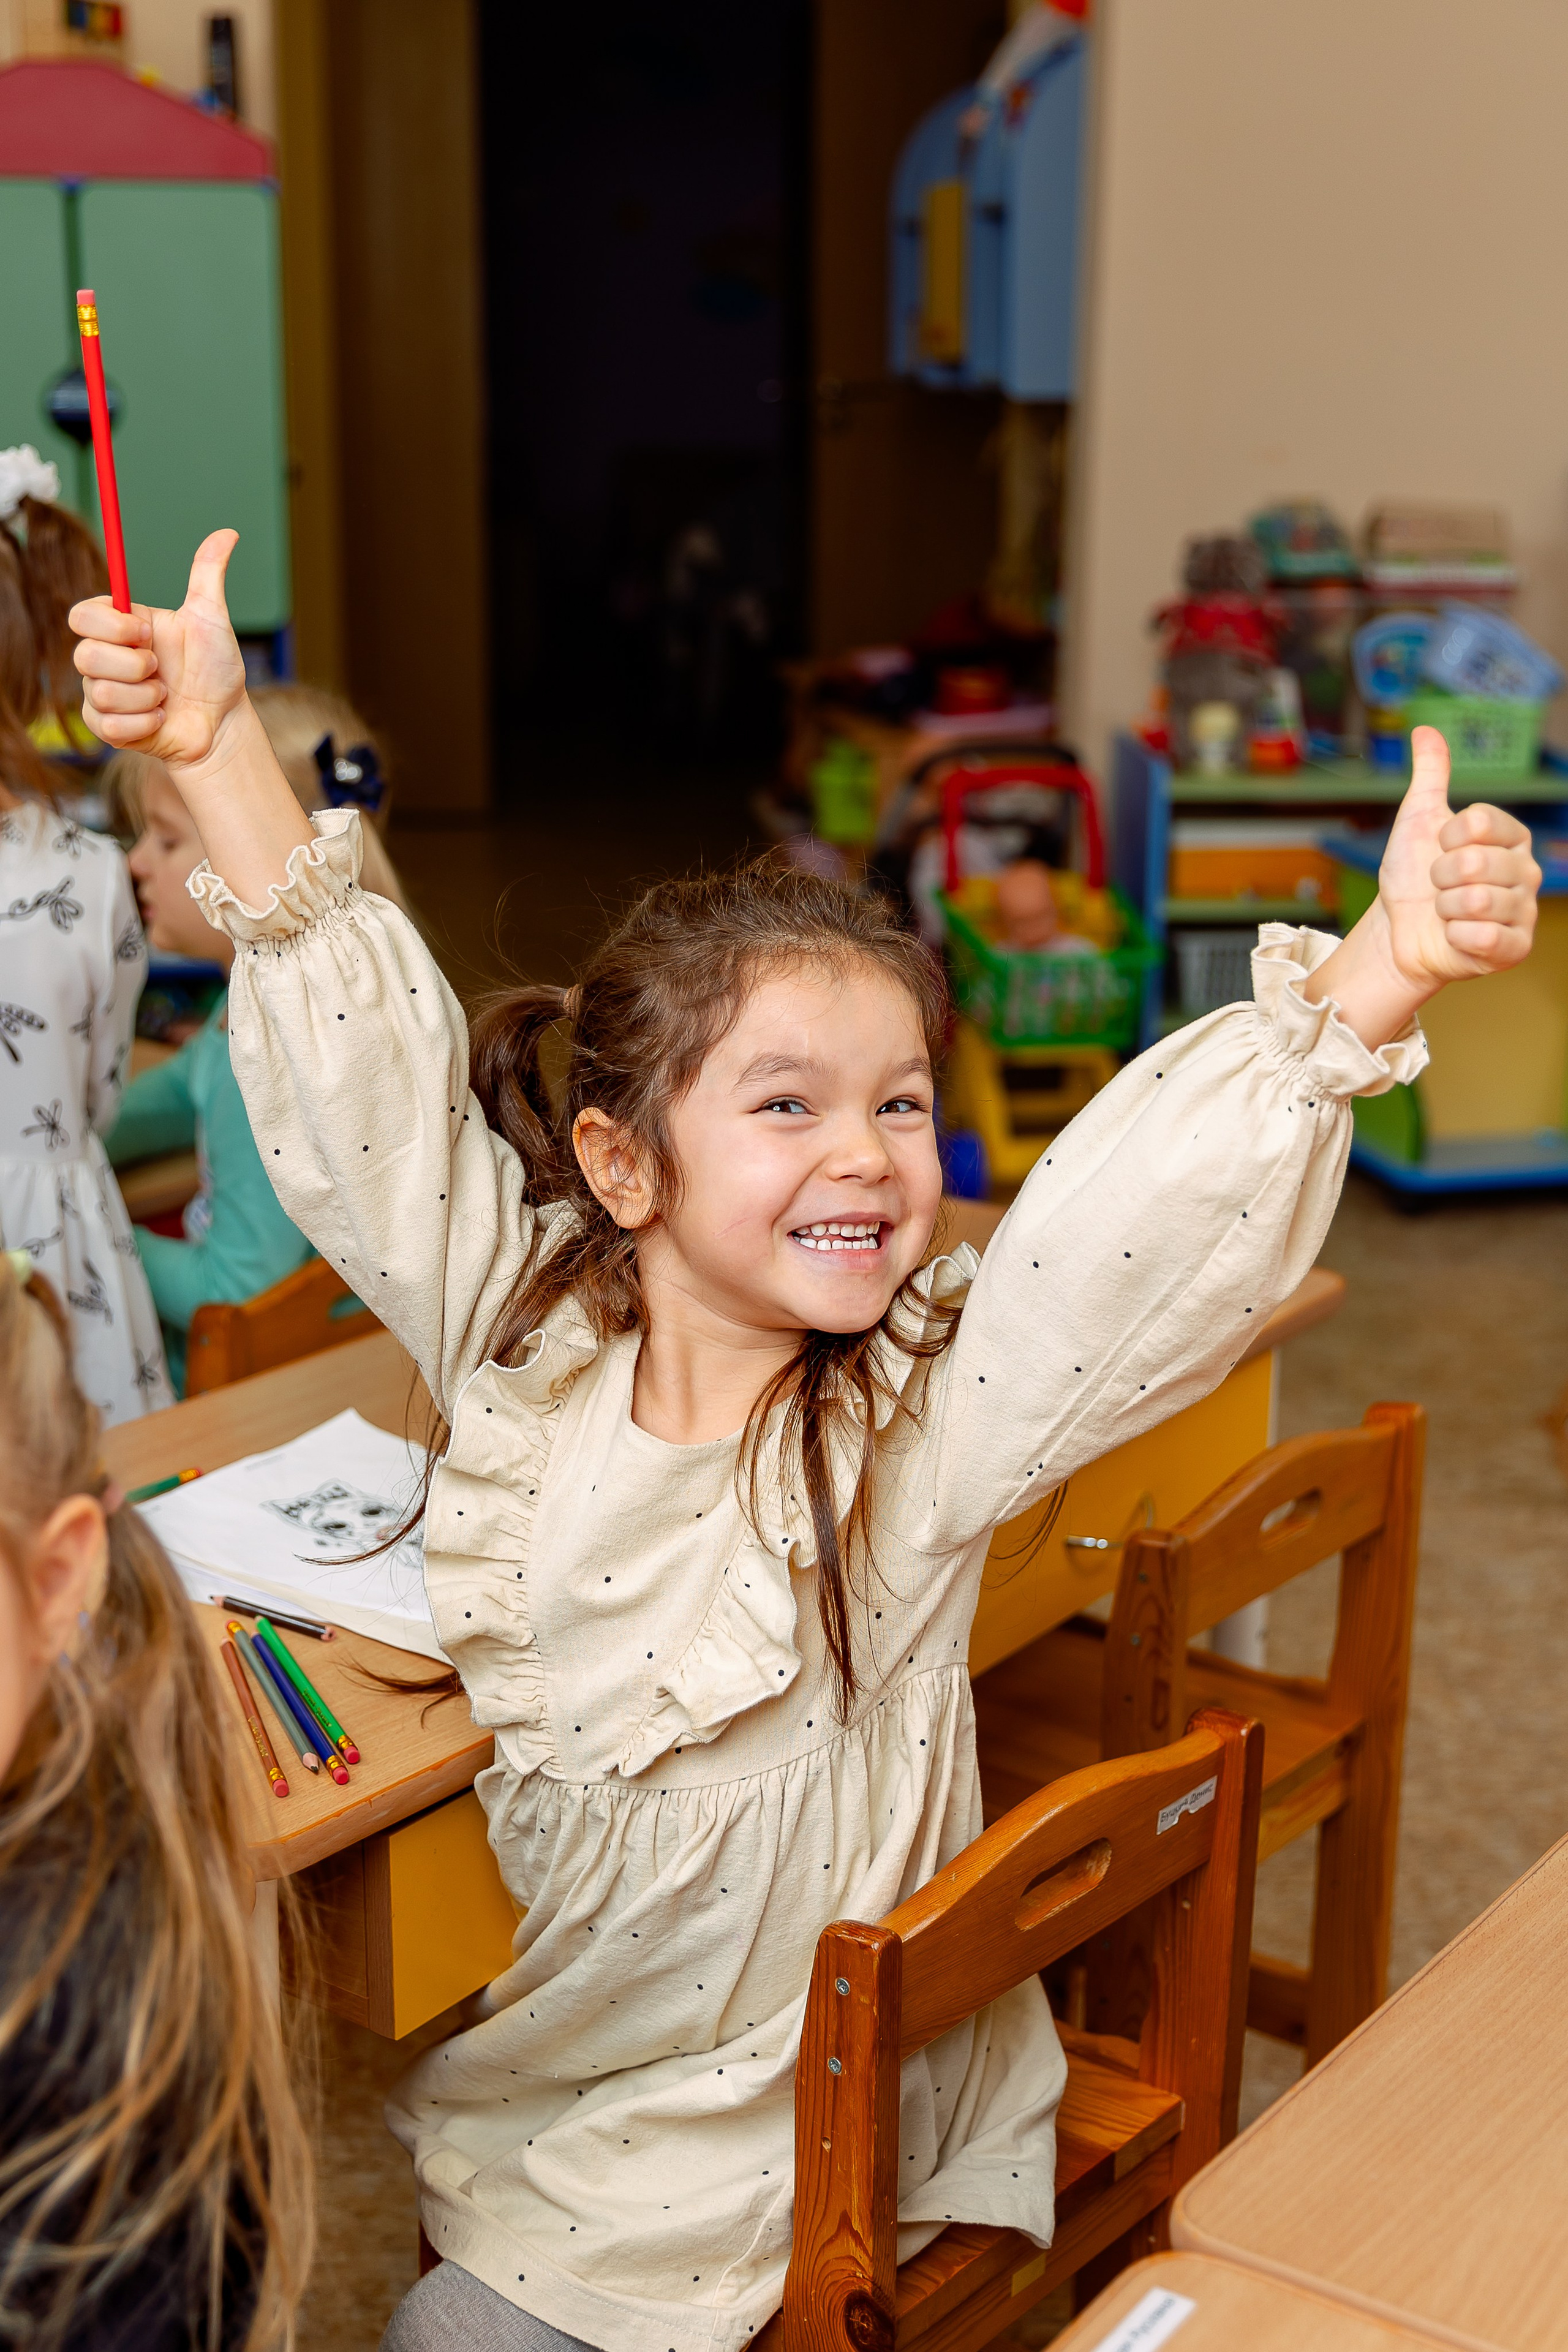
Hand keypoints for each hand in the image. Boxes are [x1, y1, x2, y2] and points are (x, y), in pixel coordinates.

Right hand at [72, 529, 246, 773]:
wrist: (222, 723)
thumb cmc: (215, 670)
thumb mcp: (212, 618)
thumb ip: (207, 574)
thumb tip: (228, 532)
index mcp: (121, 627)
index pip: (82, 615)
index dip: (112, 627)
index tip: (147, 635)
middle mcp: (105, 658)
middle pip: (84, 655)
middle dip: (133, 666)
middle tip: (161, 670)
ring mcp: (102, 694)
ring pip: (100, 692)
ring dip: (146, 697)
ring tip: (167, 696)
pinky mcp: (107, 728)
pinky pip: (109, 725)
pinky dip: (145, 722)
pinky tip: (161, 718)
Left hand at [1304, 725, 1540, 1049]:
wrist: (1398, 930)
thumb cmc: (1413, 876)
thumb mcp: (1418, 820)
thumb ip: (1430, 775)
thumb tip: (1426, 729)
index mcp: (1510, 836)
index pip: (1478, 821)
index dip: (1444, 838)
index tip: (1439, 849)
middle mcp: (1526, 871)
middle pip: (1472, 862)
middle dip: (1439, 877)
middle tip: (1438, 887)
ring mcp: (1523, 910)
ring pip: (1475, 900)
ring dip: (1444, 908)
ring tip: (1446, 912)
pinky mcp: (1514, 947)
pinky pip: (1483, 936)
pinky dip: (1456, 937)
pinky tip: (1455, 936)